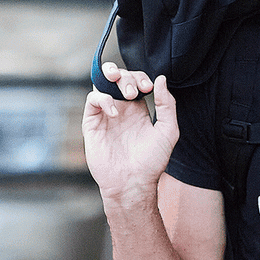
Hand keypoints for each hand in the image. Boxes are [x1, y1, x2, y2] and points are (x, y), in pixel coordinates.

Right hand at [82, 62, 178, 202]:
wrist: (133, 182)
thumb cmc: (152, 161)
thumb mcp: (168, 131)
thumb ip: (167, 105)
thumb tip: (161, 79)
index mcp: (138, 110)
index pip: (136, 81)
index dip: (141, 78)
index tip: (148, 87)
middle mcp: (121, 110)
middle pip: (118, 78)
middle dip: (126, 76)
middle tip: (135, 91)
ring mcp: (105, 115)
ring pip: (101, 84)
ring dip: (111, 78)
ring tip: (125, 91)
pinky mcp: (92, 124)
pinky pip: (92, 101)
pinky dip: (103, 99)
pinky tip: (115, 112)